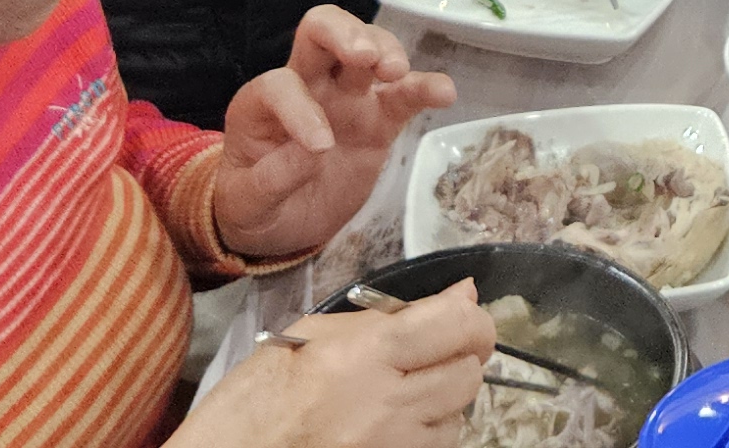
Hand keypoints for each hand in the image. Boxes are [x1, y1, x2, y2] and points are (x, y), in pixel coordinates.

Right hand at [167, 282, 489, 447]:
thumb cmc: (256, 397)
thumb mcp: (311, 334)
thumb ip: (390, 315)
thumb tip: (462, 294)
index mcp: (363, 354)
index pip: (458, 326)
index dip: (472, 319)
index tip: (462, 318)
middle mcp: (387, 403)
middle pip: (468, 374)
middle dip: (458, 358)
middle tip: (429, 353)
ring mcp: (393, 445)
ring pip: (460, 414)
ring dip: (443, 397)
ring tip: (401, 390)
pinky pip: (438, 445)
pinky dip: (427, 429)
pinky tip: (392, 421)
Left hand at [212, 6, 458, 261]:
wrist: (281, 225)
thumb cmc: (252, 206)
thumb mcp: (246, 202)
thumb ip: (271, 179)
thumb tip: (314, 150)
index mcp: (262, 102)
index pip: (281, 84)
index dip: (300, 109)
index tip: (321, 148)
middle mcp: (306, 86)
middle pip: (321, 32)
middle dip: (344, 33)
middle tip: (366, 56)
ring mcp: (346, 99)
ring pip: (368, 48)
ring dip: (386, 49)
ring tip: (397, 72)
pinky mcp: (379, 120)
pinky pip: (404, 95)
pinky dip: (425, 88)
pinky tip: (445, 92)